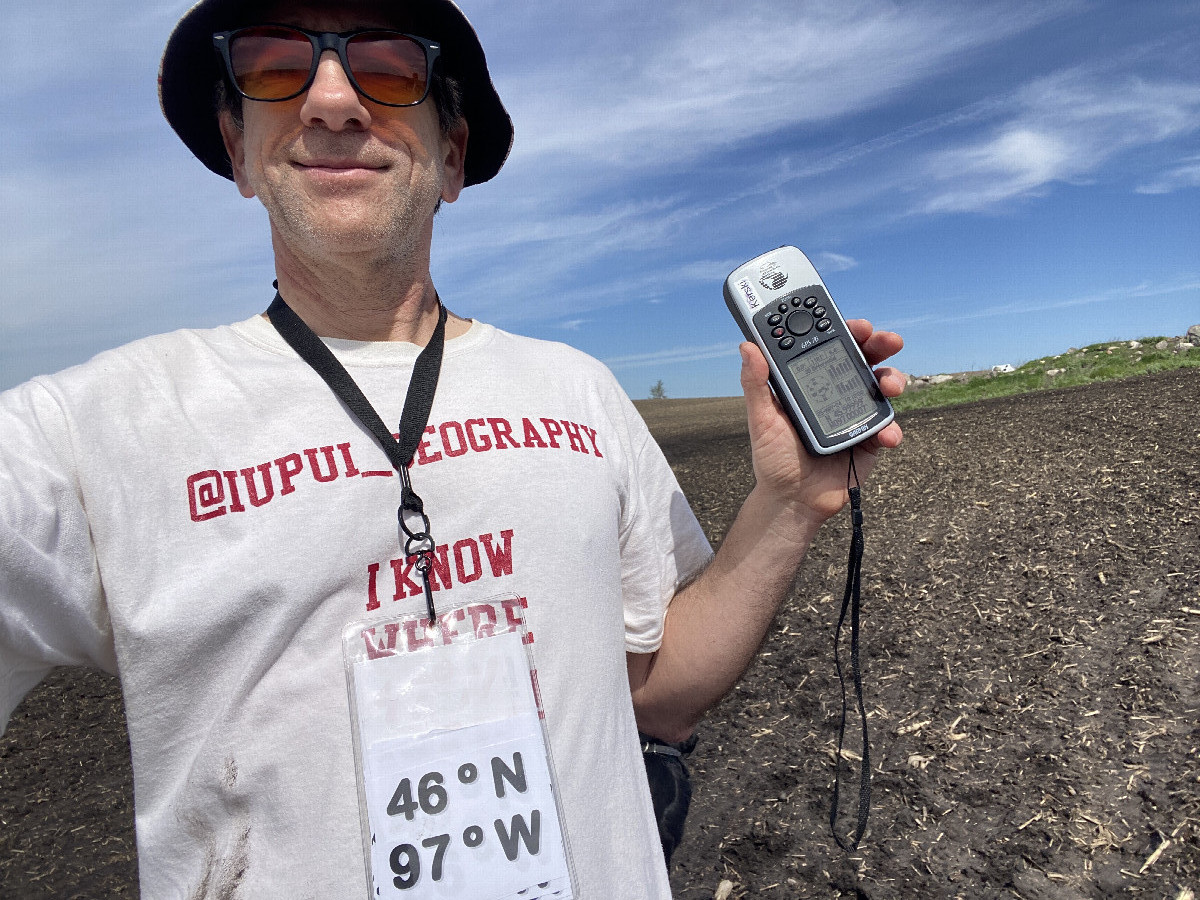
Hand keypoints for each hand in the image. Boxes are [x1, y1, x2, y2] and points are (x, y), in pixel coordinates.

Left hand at [738, 319, 905, 532]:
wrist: (792, 500)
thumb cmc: (774, 458)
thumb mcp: (761, 420)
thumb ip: (756, 384)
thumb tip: (747, 346)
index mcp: (812, 382)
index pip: (831, 347)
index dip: (845, 331)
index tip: (854, 323)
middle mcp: (838, 392)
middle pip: (865, 359)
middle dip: (880, 345)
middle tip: (888, 340)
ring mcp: (857, 414)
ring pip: (883, 387)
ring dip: (893, 379)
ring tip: (889, 386)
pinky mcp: (870, 440)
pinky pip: (888, 428)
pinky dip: (891, 429)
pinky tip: (886, 436)